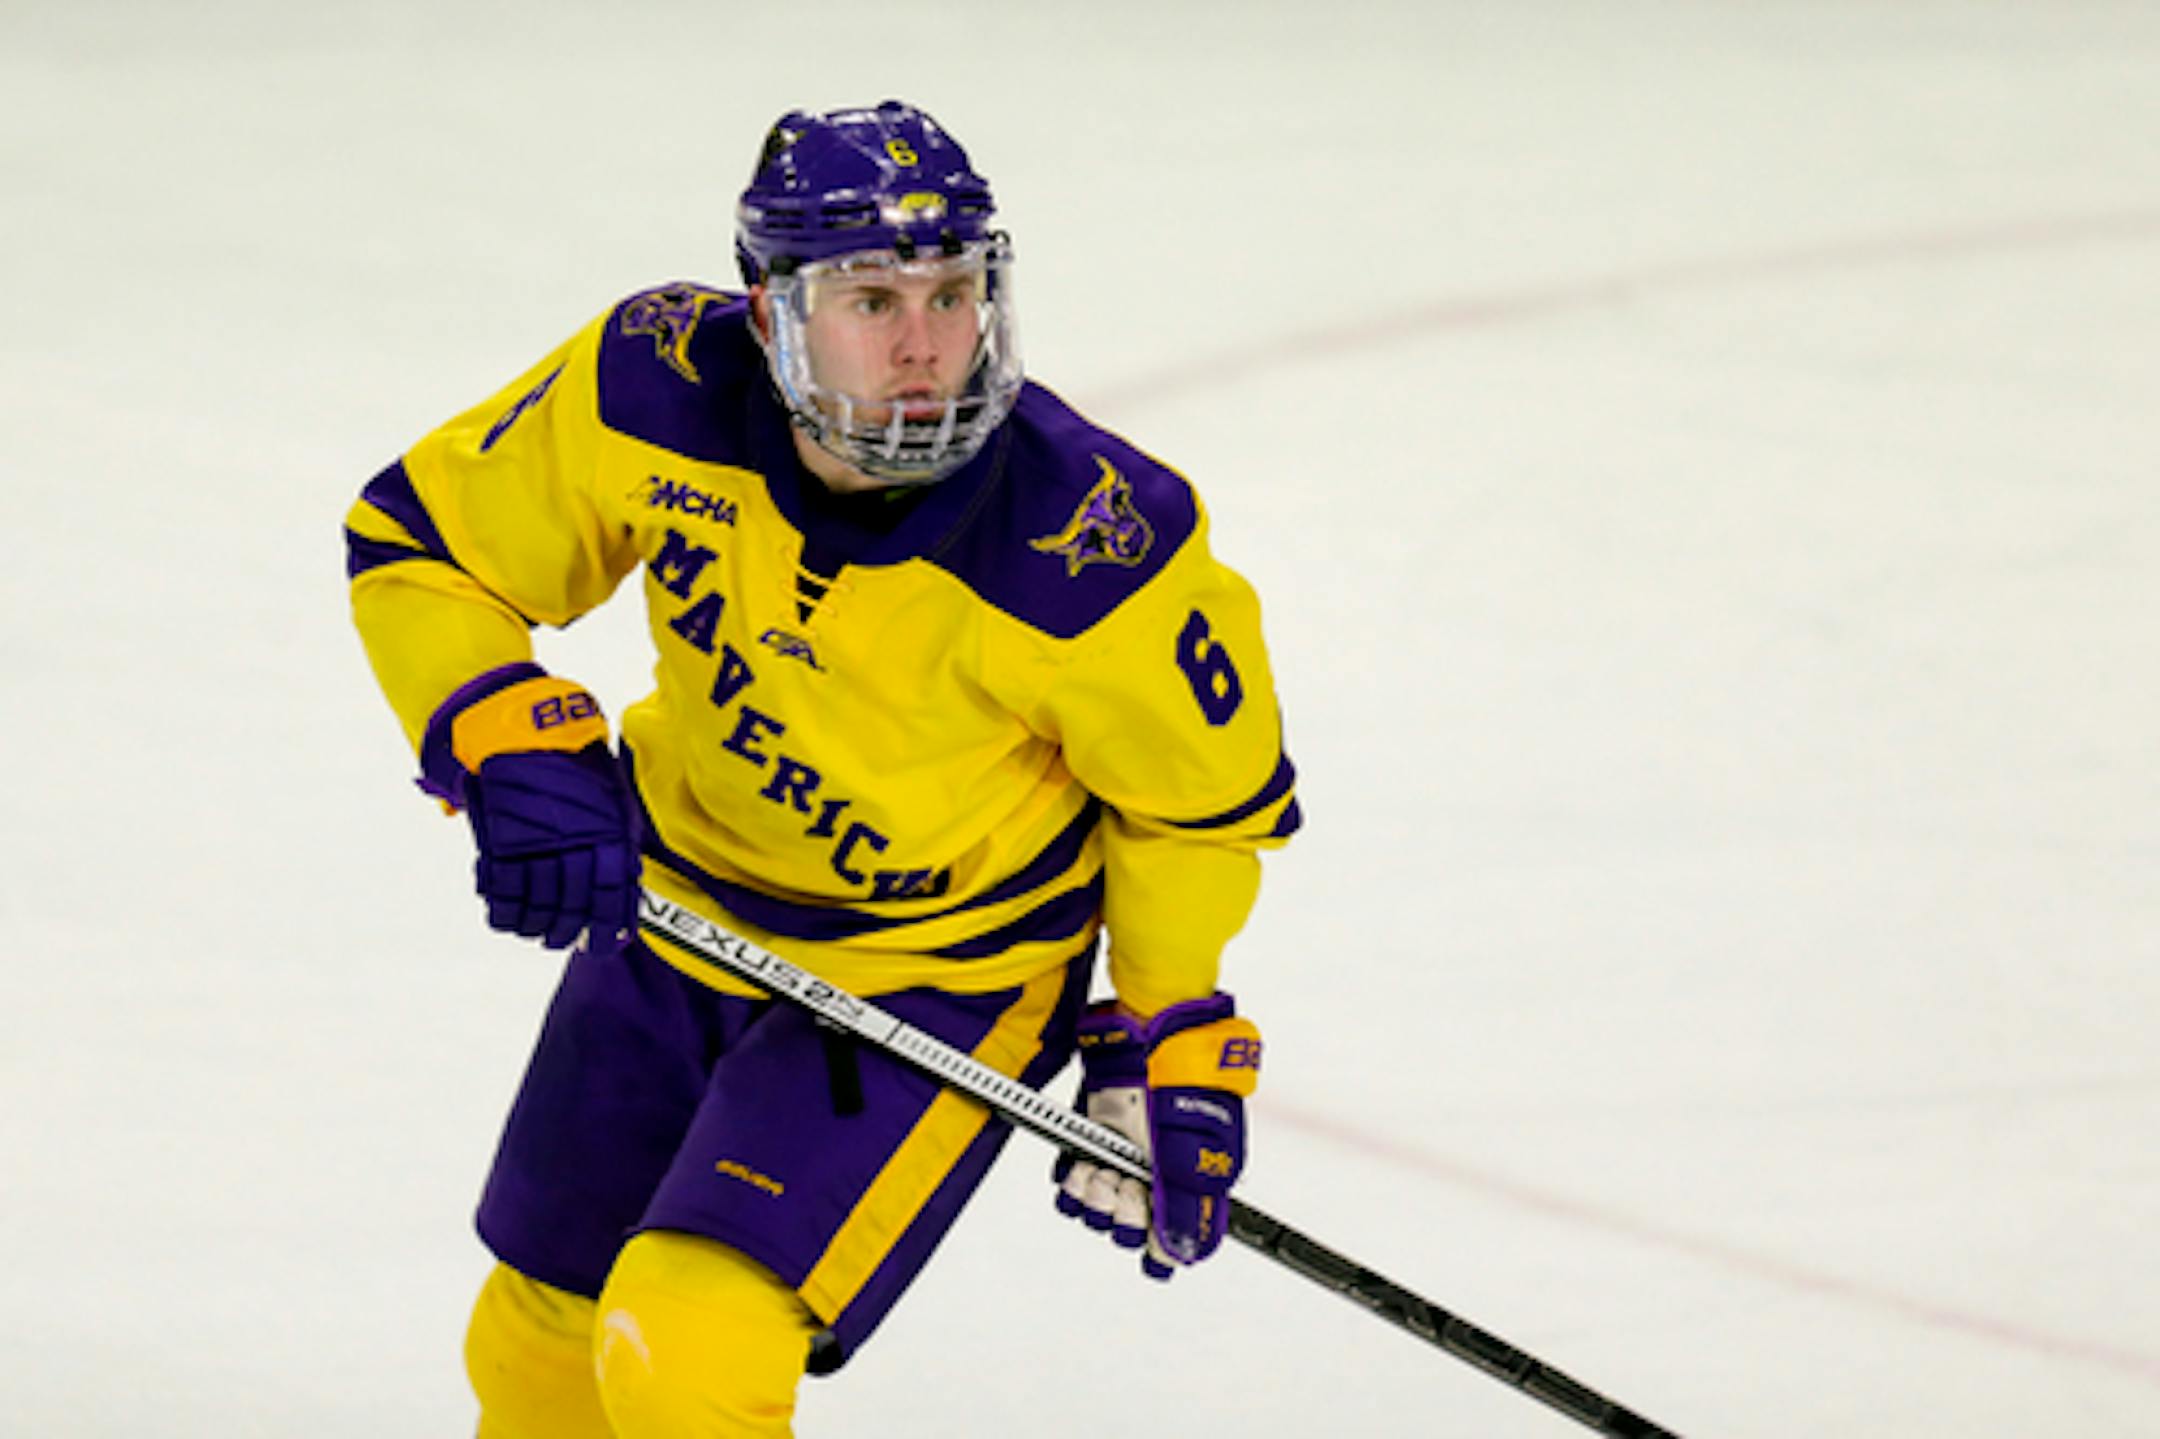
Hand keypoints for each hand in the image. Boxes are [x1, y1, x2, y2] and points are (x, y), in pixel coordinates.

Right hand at [418, 663, 640, 951]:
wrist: (514, 726)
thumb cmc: (570, 756)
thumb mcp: (611, 788)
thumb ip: (619, 832)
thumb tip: (627, 876)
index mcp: (609, 830)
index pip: (614, 893)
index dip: (610, 925)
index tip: (607, 944)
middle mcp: (575, 842)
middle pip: (575, 906)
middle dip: (571, 932)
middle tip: (567, 942)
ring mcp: (535, 845)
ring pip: (539, 906)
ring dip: (539, 928)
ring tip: (540, 934)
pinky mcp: (497, 843)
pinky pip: (503, 893)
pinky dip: (506, 914)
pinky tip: (510, 920)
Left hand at [1053, 993, 1261, 1277]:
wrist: (1148, 1029)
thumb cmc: (1182, 1079)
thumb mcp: (1191, 1150)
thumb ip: (1185, 1207)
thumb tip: (1182, 1255)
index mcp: (1194, 1180)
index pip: (1173, 1237)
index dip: (1155, 1244)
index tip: (1145, 1241)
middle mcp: (1157, 1172)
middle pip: (1129, 1225)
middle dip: (1120, 1212)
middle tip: (1122, 1185)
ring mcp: (1124, 1153)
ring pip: (1098, 1205)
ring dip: (1093, 1196)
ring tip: (1098, 1171)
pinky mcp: (1093, 1136)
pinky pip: (1072, 1178)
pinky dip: (1071, 1179)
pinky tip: (1080, 1166)